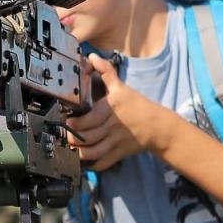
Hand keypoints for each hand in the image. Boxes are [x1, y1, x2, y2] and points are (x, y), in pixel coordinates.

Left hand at [65, 54, 167, 172]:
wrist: (158, 127)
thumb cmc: (137, 106)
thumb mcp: (122, 87)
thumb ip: (106, 71)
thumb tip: (93, 57)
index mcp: (111, 109)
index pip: (88, 120)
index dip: (73, 124)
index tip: (67, 121)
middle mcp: (112, 127)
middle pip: (87, 137)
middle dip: (72, 139)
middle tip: (64, 135)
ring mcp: (115, 142)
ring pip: (92, 153)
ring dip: (78, 153)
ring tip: (71, 148)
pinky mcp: (118, 154)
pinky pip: (102, 164)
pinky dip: (91, 165)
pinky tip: (83, 161)